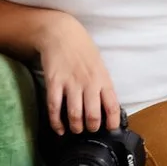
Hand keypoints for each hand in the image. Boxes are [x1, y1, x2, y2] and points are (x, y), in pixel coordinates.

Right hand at [35, 14, 121, 134]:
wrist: (61, 34)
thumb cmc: (83, 50)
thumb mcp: (100, 66)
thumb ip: (103, 85)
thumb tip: (106, 106)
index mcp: (103, 80)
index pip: (112, 107)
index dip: (112, 123)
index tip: (110, 130)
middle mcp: (89, 84)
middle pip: (93, 115)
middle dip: (92, 128)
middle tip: (90, 131)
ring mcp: (70, 83)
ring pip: (74, 114)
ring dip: (75, 127)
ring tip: (76, 130)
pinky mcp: (54, 83)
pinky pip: (54, 107)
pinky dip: (56, 122)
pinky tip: (59, 129)